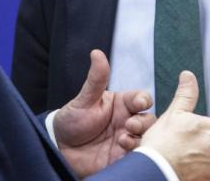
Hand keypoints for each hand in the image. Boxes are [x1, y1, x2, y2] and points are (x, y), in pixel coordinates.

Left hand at [54, 50, 155, 176]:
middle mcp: (127, 121)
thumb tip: (96, 52)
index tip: (139, 103)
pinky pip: (138, 156)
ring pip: (147, 138)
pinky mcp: (123, 158)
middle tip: (129, 125)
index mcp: (121, 104)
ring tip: (122, 140)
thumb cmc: (72, 120)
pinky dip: (135, 153)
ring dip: (139, 138)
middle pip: (149, 119)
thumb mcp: (84, 100)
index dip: (144, 100)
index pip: (141, 99)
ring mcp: (127, 140)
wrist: (60, 149)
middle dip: (144, 122)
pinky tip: (122, 151)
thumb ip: (95, 79)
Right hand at [141, 71, 209, 180]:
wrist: (156, 171)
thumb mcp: (174, 113)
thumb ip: (186, 94)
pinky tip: (191, 173)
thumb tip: (188, 76)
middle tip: (187, 151)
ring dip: (206, 164)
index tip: (194, 137)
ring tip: (187, 164)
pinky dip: (206, 176)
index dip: (206, 131)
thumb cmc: (163, 144)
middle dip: (206, 149)